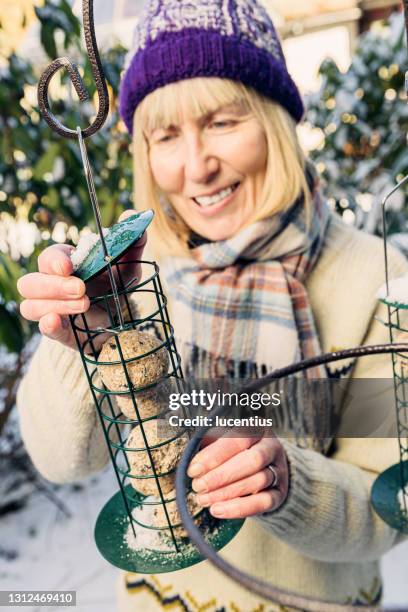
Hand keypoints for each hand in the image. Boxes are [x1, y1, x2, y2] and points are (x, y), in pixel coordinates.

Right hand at [17, 211, 146, 349]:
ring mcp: (52, 311)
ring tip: (85, 304)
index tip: (69, 266)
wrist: (122, 321)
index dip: (54, 261)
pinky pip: (43, 329)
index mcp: (65, 265)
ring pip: (31, 306)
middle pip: (30, 283)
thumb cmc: (116, 287)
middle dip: (54, 285)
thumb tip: (133, 215)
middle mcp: (51, 287)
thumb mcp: (128, 267)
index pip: (48, 258)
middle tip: (80, 288)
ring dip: (55, 304)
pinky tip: (55, 321)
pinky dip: (47, 325)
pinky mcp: (60, 332)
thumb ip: (130, 243)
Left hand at [187, 432, 288, 518]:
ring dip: (226, 493)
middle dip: (222, 475)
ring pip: (257, 481)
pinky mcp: (280, 493)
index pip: (238, 439)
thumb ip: (207, 445)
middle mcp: (272, 447)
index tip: (193, 469)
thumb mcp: (222, 441)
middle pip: (252, 460)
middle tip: (198, 486)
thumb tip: (186, 457)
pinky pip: (263, 502)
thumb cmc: (235, 451)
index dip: (214, 455)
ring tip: (203, 499)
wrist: (264, 467)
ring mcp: (279, 471)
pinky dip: (239, 508)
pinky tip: (217, 510)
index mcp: (257, 428)